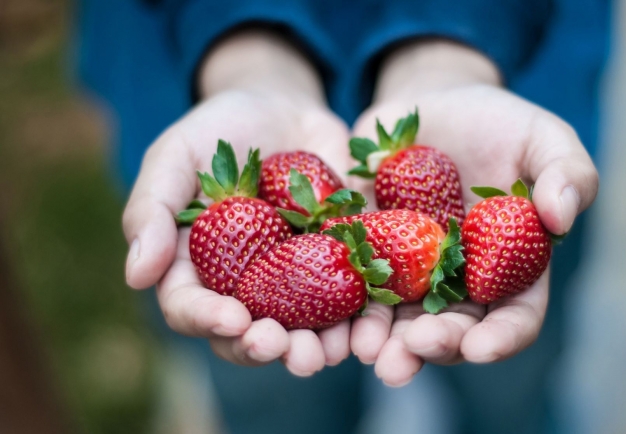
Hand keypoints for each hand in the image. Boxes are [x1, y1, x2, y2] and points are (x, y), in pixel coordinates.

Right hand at [122, 30, 353, 375]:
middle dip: (265, 347)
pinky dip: (359, 319)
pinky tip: (369, 327)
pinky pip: (349, 300)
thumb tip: (137, 276)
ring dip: (315, 349)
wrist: (283, 109)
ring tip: (332, 353)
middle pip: (246, 333)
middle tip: (286, 349)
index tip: (234, 319)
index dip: (208, 320)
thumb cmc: (218, 131)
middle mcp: (242, 285)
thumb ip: (151, 210)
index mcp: (195, 268)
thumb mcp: (175, 156)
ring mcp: (291, 279)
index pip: (190, 308)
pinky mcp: (336, 264)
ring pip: (299, 330)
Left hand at [348, 40, 598, 385]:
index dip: (500, 337)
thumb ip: (567, 174)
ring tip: (367, 351)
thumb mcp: (543, 139)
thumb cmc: (499, 124)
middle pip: (450, 328)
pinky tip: (331, 315)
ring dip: (383, 341)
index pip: (513, 317)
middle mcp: (457, 282)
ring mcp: (408, 270)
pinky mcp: (366, 248)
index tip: (481, 347)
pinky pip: (354, 280)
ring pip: (397, 319)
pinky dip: (343, 301)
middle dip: (433, 346)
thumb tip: (561, 218)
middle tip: (412, 351)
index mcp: (509, 269)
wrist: (434, 103)